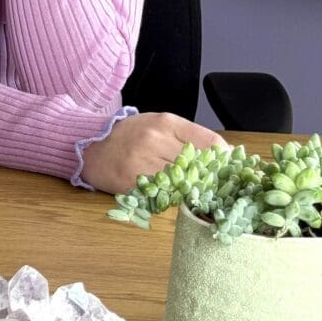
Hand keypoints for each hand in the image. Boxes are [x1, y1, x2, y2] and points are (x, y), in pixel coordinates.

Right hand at [81, 112, 230, 194]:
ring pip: (182, 183)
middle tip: (217, 188)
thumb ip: (187, 136)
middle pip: (199, 166)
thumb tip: (223, 154)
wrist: (91, 144)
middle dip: (211, 179)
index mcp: (166, 122)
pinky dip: (171, 198)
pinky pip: (162, 195)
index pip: (210, 143)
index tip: (230, 170)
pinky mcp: (133, 182)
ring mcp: (143, 161)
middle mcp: (156, 139)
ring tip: (194, 192)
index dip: (225, 160)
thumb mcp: (158, 124)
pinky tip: (171, 196)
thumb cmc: (129, 134)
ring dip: (192, 191)